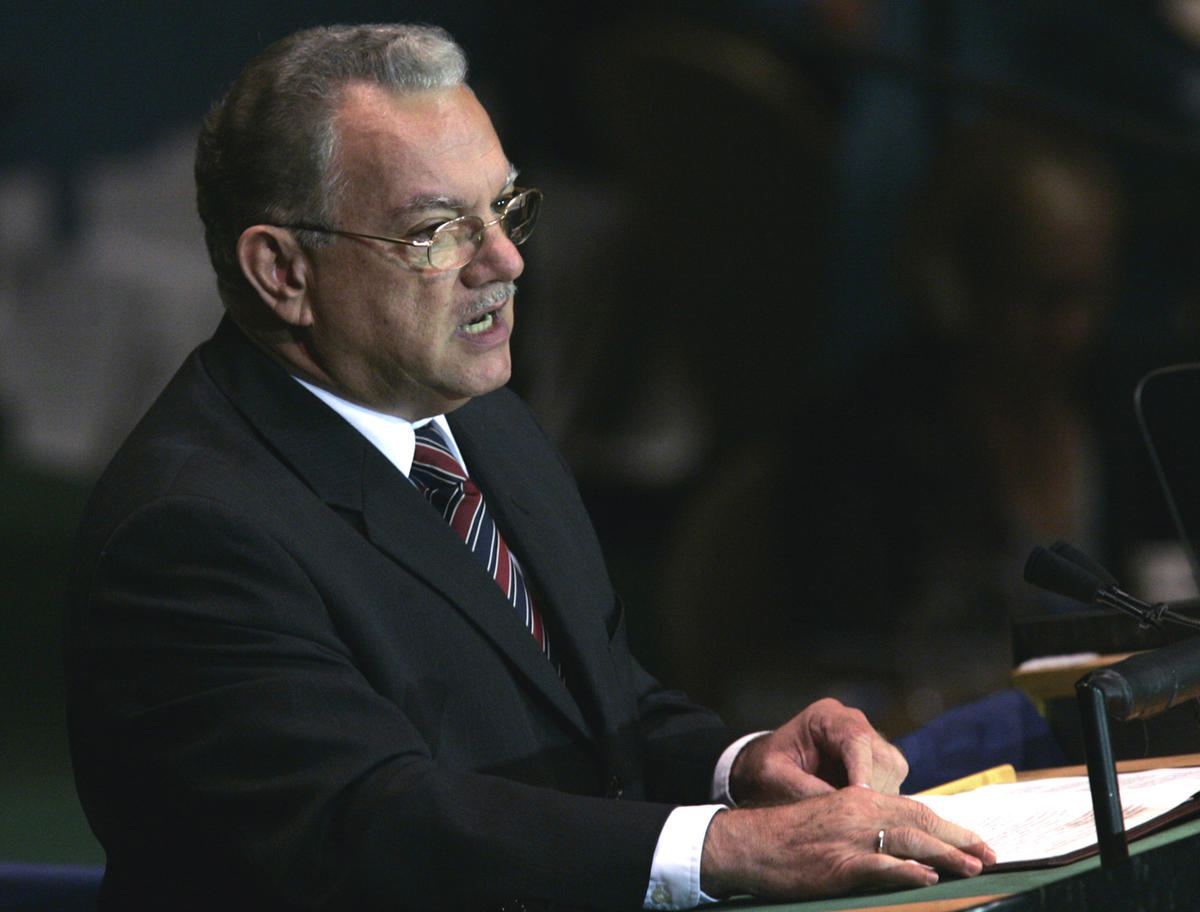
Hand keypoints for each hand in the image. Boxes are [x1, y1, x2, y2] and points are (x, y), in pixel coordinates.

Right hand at [700, 786, 995, 900]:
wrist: (748, 843)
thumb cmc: (788, 838)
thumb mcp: (831, 822)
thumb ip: (865, 829)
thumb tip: (905, 848)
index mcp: (858, 800)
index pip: (915, 811)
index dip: (949, 828)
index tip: (976, 843)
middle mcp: (858, 812)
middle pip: (920, 822)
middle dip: (959, 839)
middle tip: (991, 855)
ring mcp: (849, 838)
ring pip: (908, 841)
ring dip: (945, 854)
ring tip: (973, 867)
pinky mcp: (837, 864)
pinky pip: (878, 865)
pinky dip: (905, 870)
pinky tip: (926, 877)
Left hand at [729, 698, 906, 804]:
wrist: (768, 769)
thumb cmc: (767, 768)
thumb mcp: (774, 776)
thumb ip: (803, 788)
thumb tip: (839, 810)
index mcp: (826, 716)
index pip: (856, 738)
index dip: (862, 770)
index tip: (861, 799)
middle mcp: (853, 723)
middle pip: (881, 754)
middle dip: (872, 789)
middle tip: (857, 818)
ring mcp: (868, 741)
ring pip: (893, 769)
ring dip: (879, 797)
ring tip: (855, 818)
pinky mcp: (877, 763)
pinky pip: (892, 782)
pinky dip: (880, 801)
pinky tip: (860, 815)